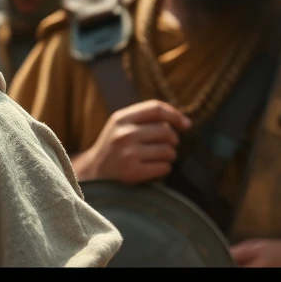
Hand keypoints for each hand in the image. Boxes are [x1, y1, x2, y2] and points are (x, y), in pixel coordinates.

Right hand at [73, 100, 190, 184]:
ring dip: (170, 155)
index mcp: (121, 118)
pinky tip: (158, 168)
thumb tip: (182, 120)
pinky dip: (166, 168)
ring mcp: (128, 153)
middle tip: (169, 145)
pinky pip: (163, 167)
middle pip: (165, 131)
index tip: (187, 124)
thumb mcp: (121, 125)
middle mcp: (124, 134)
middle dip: (173, 139)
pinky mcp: (133, 172)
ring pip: (167, 150)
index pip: (156, 108)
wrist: (94, 172)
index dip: (175, 115)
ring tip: (163, 157)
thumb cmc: (114, 146)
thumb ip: (145, 117)